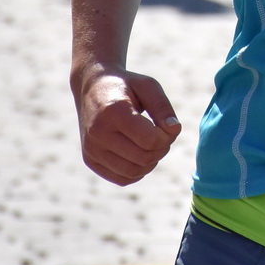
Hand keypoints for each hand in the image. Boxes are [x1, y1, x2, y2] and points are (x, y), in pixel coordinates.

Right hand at [73, 65, 182, 185]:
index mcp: (112, 111)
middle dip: (162, 149)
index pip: (150, 140)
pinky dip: (137, 171)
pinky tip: (139, 154)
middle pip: (144, 158)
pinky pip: (122, 179)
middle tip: (162, 135)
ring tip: (152, 144)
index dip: (167, 136)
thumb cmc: (126, 85)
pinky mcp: (89, 160)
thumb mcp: (147, 86)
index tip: (168, 126)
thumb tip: (175, 130)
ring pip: (134, 172)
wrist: (92, 88)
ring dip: (151, 162)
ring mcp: (91, 149)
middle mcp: (97, 133)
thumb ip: (163, 107)